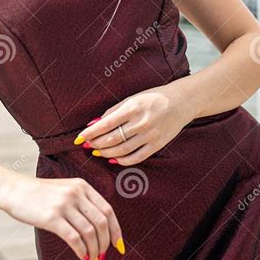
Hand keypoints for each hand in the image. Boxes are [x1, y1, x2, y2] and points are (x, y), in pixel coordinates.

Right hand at [0, 171, 124, 259]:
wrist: (14, 190)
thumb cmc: (39, 194)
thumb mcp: (65, 189)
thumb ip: (82, 202)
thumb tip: (100, 230)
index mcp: (82, 186)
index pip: (108, 210)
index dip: (116, 230)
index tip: (119, 246)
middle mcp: (76, 193)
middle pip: (101, 222)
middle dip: (106, 243)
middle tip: (102, 256)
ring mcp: (64, 205)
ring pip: (89, 232)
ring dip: (94, 250)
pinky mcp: (51, 218)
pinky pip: (74, 238)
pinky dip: (81, 251)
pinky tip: (81, 257)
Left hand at [74, 86, 189, 165]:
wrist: (181, 102)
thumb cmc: (152, 98)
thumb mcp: (131, 99)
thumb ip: (112, 111)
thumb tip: (93, 124)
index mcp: (132, 108)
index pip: (105, 124)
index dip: (90, 133)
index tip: (79, 138)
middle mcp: (141, 122)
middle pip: (112, 139)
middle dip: (95, 144)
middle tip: (86, 145)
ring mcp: (150, 135)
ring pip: (122, 150)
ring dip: (106, 153)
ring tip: (96, 152)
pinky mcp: (157, 145)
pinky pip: (136, 158)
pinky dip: (122, 160)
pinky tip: (113, 158)